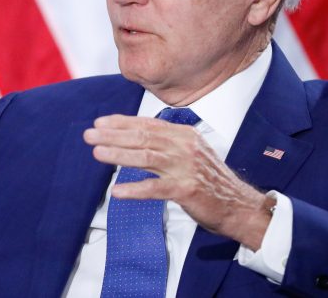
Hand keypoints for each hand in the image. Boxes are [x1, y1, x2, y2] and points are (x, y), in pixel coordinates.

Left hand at [84, 114, 271, 249]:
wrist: (238, 205)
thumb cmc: (210, 180)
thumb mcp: (191, 152)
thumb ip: (167, 143)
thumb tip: (135, 136)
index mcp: (184, 135)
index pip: (147, 125)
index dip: (121, 122)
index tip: (100, 123)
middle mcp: (185, 147)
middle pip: (143, 138)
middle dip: (113, 135)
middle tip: (89, 135)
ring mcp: (186, 168)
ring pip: (146, 158)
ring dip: (119, 155)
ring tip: (97, 153)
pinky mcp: (186, 190)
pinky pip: (155, 188)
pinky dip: (134, 189)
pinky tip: (117, 191)